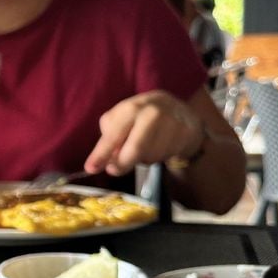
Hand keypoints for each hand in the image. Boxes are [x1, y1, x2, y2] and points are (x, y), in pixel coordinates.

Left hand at [84, 90, 205, 175]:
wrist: (180, 111)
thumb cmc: (141, 118)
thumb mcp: (121, 119)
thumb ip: (111, 136)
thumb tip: (108, 158)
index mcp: (131, 108)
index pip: (114, 134)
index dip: (101, 153)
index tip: (90, 168)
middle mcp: (153, 113)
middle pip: (135, 149)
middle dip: (122, 164)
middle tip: (113, 170)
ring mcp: (173, 122)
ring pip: (150, 156)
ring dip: (142, 159)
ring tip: (145, 147)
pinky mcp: (187, 134)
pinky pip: (166, 157)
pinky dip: (158, 157)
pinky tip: (160, 146)